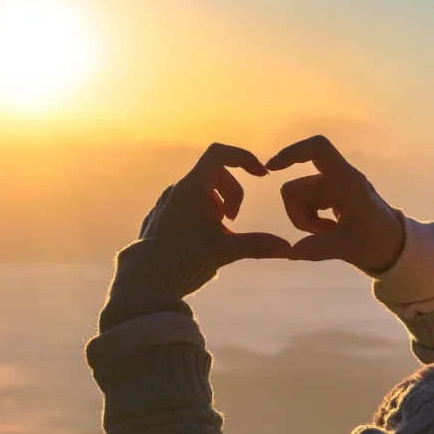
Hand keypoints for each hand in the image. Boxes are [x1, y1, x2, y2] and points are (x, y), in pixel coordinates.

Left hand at [142, 143, 291, 266]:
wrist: (146, 280)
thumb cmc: (186, 260)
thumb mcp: (226, 250)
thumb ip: (258, 245)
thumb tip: (287, 249)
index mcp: (192, 188)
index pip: (219, 153)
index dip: (243, 158)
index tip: (260, 175)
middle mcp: (175, 191)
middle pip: (213, 174)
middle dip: (232, 192)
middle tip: (233, 220)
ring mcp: (164, 204)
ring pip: (198, 191)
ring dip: (216, 206)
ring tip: (218, 233)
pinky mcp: (158, 218)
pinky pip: (183, 206)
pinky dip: (200, 215)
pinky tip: (200, 241)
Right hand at [266, 135, 404, 272]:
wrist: (392, 246)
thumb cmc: (378, 240)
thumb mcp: (349, 248)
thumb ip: (319, 248)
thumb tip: (290, 251)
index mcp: (346, 180)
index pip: (318, 148)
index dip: (292, 152)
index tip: (272, 168)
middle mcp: (335, 180)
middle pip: (295, 188)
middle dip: (299, 214)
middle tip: (321, 233)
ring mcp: (329, 189)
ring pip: (296, 201)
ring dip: (304, 221)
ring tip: (327, 234)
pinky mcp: (326, 199)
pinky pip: (302, 207)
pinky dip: (308, 221)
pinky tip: (326, 231)